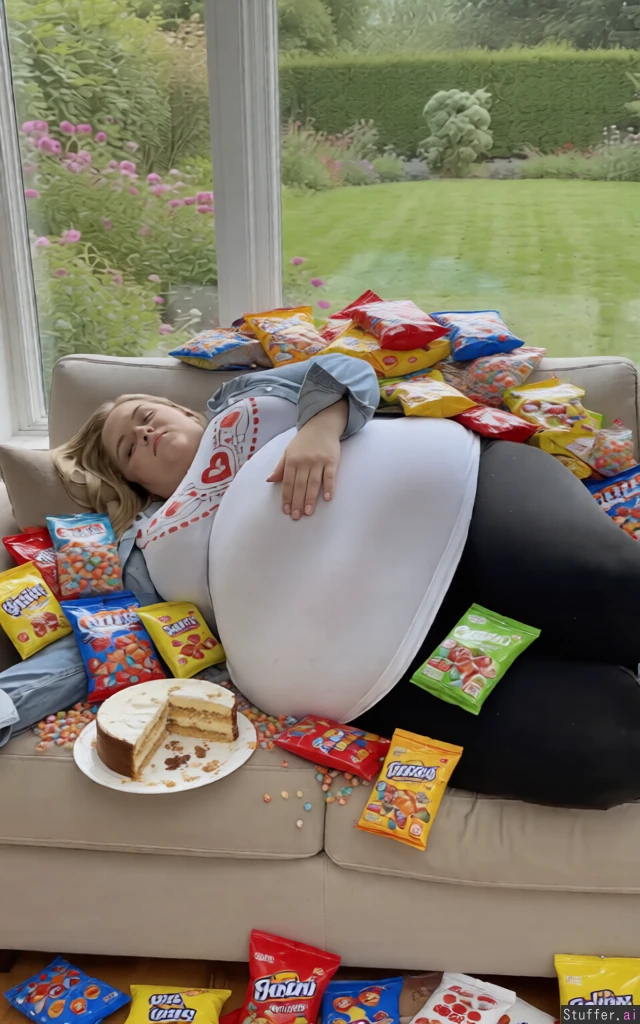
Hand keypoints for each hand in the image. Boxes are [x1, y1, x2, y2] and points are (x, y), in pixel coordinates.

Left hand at [267, 399, 347, 518]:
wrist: (322, 425)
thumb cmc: (303, 441)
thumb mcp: (288, 451)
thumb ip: (280, 467)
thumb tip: (269, 480)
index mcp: (292, 460)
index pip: (287, 482)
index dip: (286, 497)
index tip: (286, 510)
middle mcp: (304, 461)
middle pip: (300, 485)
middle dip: (297, 502)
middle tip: (296, 516)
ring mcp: (319, 461)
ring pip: (314, 483)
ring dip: (310, 499)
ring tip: (308, 512)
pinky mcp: (332, 460)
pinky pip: (330, 476)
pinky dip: (329, 487)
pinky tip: (327, 498)